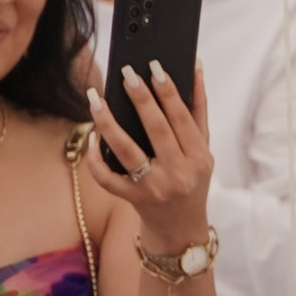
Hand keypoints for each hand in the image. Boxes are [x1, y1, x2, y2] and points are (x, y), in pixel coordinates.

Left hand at [87, 60, 215, 255]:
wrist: (181, 229)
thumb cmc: (191, 180)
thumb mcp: (203, 151)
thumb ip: (199, 112)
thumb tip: (195, 68)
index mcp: (199, 157)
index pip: (182, 118)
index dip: (169, 92)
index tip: (154, 67)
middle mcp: (178, 173)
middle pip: (156, 129)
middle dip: (140, 98)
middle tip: (126, 73)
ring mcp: (154, 188)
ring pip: (126, 150)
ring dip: (108, 122)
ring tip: (96, 98)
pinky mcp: (133, 199)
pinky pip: (108, 177)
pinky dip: (96, 158)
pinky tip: (92, 137)